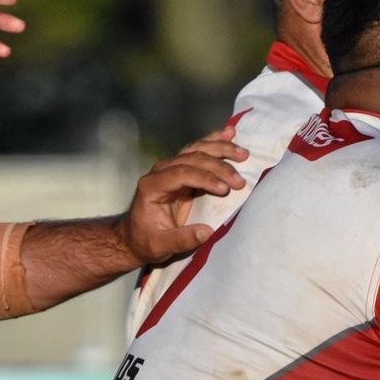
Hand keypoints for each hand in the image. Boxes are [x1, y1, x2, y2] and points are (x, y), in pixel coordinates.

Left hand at [117, 130, 249, 264]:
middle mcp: (160, 171)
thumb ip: (182, 239)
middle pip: (192, 158)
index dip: (204, 178)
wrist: (136, 235)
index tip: (224, 189)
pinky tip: (230, 134)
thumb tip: (208, 232)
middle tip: (240, 181)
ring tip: (243, 154)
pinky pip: (199, 150)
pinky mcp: (182, 169)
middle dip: (218, 167)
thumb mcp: (160, 245)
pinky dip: (215, 142)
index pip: (181, 173)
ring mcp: (171, 167)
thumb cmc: (146, 240)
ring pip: (197, 149)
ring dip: (221, 149)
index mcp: (152, 186)